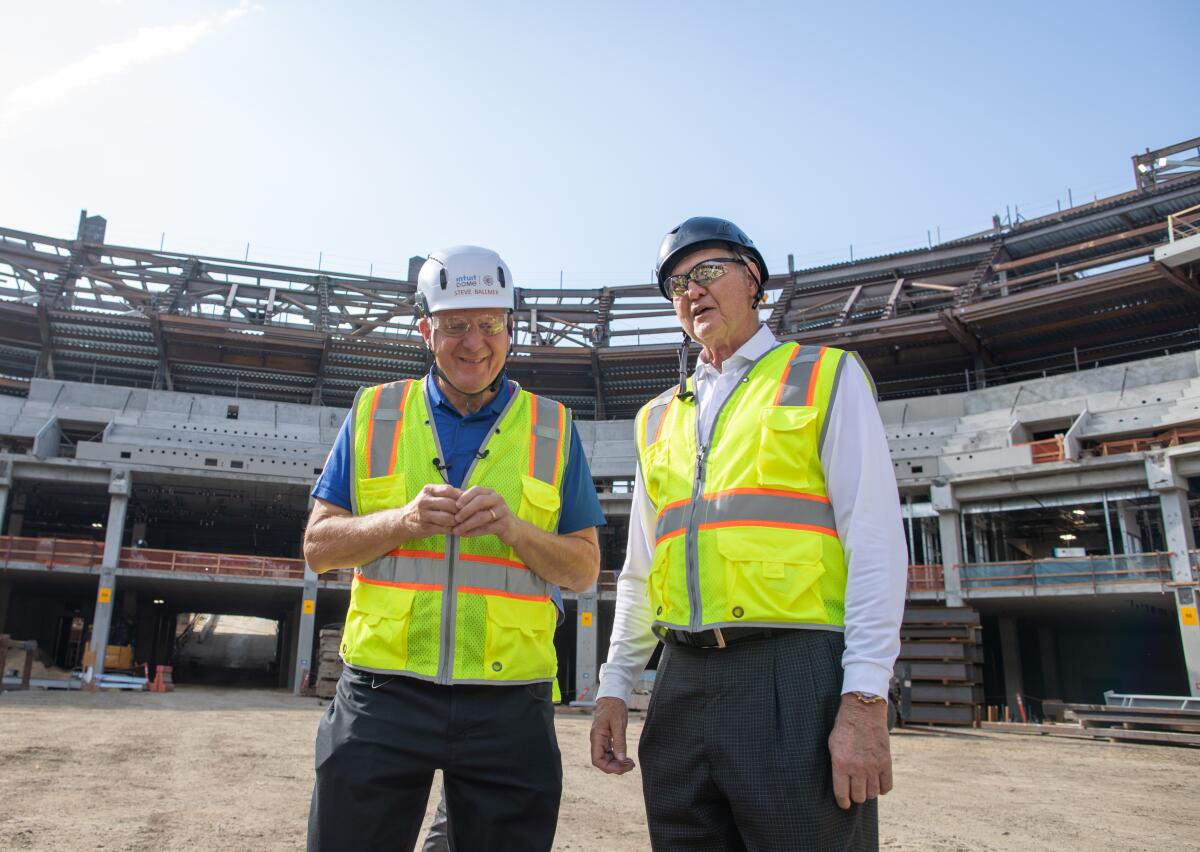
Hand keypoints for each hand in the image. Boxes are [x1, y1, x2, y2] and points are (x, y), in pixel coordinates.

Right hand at [398, 484, 462, 539]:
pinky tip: (453, 529)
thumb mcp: (431, 495)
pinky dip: (451, 529)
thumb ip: (447, 494)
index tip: (467, 502)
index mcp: (428, 490)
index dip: (460, 496)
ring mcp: (423, 514)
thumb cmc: (423, 507)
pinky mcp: (425, 527)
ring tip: (460, 522)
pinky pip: (444, 529)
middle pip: (450, 504)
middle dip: (460, 510)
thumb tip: (467, 494)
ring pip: (448, 518)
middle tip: (466, 514)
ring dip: (457, 521)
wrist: (404, 520)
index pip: (448, 490)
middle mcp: (424, 501)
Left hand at [452, 486, 520, 543]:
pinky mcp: (504, 524)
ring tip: (456, 530)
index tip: (455, 505)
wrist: (514, 529)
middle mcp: (497, 499)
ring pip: (483, 516)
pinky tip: (465, 535)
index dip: (465, 497)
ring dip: (467, 524)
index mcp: (490, 493)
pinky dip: (474, 532)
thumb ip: (470, 502)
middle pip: (480, 501)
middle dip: (466, 510)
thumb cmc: (494, 516)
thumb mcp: (484, 507)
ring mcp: (502, 511)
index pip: (476, 490)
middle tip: (455, 518)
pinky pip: (486, 528)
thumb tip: (450, 500)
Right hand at [590, 697, 635, 773]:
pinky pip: (610, 753)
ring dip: (617, 763)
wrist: (613, 696)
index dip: (608, 767)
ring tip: (631, 763)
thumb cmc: (614, 707)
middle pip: (602, 761)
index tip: (622, 767)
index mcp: (597, 737)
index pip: (597, 760)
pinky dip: (618, 757)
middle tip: (631, 765)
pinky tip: (626, 758)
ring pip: (607, 758)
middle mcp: (597, 740)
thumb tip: (621, 759)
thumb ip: (619, 742)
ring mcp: (601, 740)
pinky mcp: (606, 739)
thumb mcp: (619, 724)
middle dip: (616, 767)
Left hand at [828, 693, 892, 808]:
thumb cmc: (844, 728)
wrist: (863, 711)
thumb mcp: (832, 746)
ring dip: (869, 792)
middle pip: (859, 796)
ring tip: (865, 785)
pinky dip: (883, 788)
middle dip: (856, 796)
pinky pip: (887, 786)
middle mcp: (857, 768)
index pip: (842, 794)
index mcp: (841, 764)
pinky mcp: (886, 762)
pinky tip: (878, 782)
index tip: (844, 804)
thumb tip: (841, 784)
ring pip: (873, 794)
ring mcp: (873, 766)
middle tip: (855, 791)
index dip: (843, 802)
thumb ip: (837, 765)